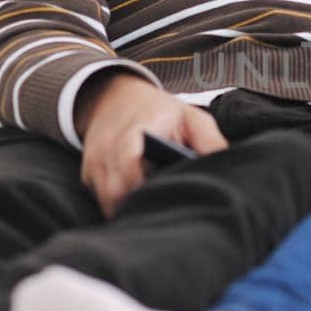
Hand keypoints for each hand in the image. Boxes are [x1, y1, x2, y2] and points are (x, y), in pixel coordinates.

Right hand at [75, 71, 226, 217]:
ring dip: (129, 210)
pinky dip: (118, 207)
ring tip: (154, 212)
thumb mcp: (191, 116)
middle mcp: (109, 145)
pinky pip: (101, 200)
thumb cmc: (161, 113)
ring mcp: (94, 161)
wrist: (116, 97)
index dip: (145, 187)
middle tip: (166, 213)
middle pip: (115, 191)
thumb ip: (209, 140)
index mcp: (136, 128)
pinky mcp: (88, 174)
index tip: (168, 199)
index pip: (130, 164)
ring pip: (107, 201)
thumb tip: (223, 167)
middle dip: (139, 207)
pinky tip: (139, 206)